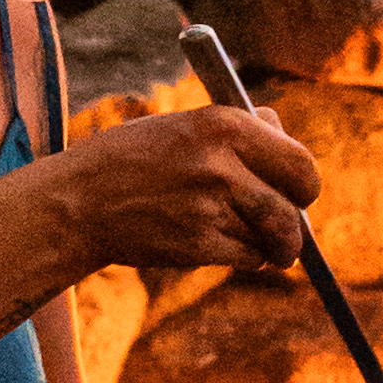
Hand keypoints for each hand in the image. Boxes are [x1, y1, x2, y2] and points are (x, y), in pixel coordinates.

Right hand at [49, 101, 324, 281]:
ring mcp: (210, 207)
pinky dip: (243, 257)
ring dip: (266, 244)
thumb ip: (236, 128)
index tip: (296, 193)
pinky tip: (221, 246)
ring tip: (249, 241)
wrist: (79, 201)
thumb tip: (283, 131)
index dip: (303, 184)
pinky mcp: (198, 244)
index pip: (300, 162)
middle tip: (286, 230)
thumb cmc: (131, 160)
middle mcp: (222, 164)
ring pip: (271, 236)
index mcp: (224, 124)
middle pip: (295, 206)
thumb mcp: (183, 125)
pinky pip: (246, 257)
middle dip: (296, 224)